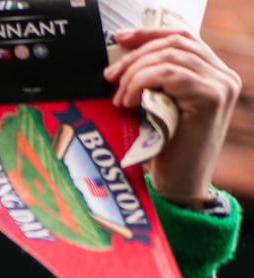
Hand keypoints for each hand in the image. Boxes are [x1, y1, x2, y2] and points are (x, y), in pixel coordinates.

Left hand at [104, 28, 241, 201]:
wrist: (178, 187)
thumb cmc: (162, 152)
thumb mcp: (156, 108)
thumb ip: (153, 83)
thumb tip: (119, 63)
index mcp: (212, 74)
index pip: (183, 37)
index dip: (150, 34)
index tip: (119, 39)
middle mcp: (223, 76)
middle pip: (175, 43)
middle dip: (136, 56)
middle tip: (110, 78)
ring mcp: (220, 86)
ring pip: (171, 57)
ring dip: (136, 73)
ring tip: (120, 98)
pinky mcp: (210, 99)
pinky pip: (171, 74)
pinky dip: (143, 82)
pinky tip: (129, 101)